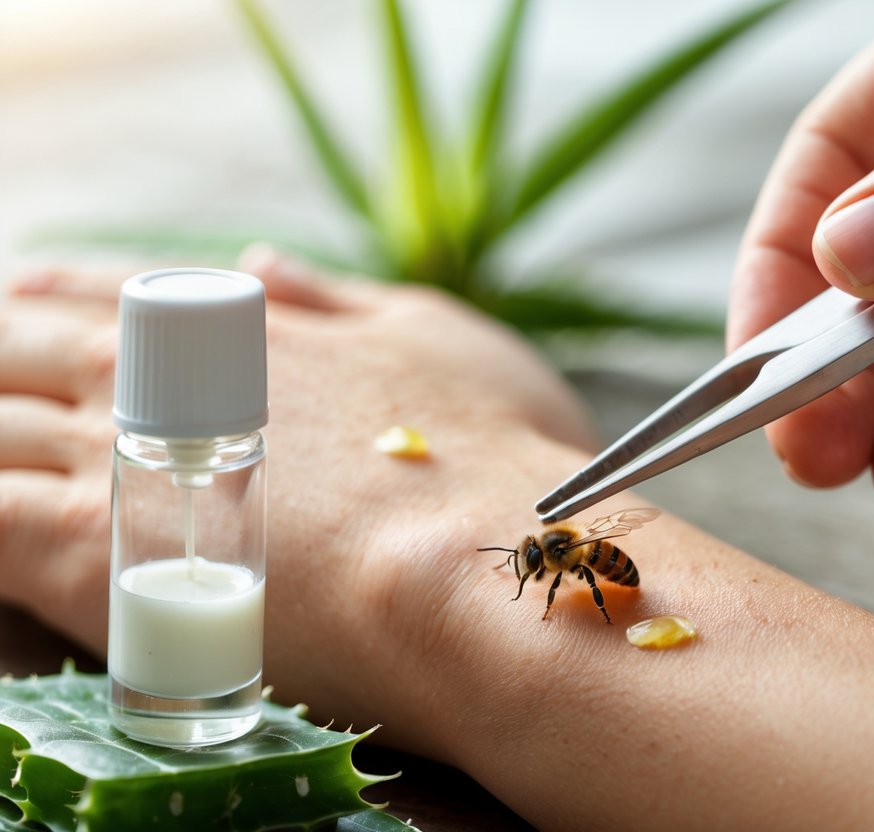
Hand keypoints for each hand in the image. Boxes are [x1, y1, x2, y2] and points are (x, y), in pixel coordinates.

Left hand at [0, 249, 597, 754]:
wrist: (470, 560)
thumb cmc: (483, 447)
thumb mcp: (433, 335)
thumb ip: (335, 302)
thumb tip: (257, 263)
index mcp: (238, 325)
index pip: (113, 295)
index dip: (53, 295)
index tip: (16, 296)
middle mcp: (166, 380)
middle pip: (23, 349)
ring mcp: (118, 462)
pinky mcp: (89, 553)